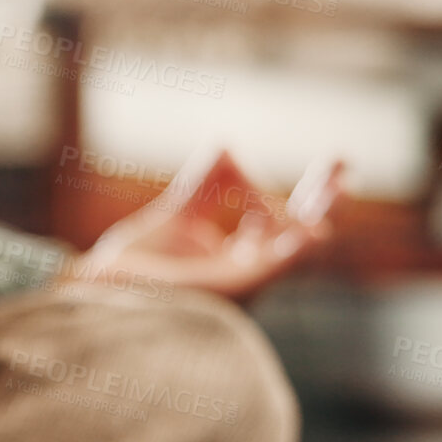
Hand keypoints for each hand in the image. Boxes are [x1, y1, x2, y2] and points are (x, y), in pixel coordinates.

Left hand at [74, 149, 343, 303]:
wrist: (95, 295)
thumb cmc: (130, 271)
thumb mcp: (173, 218)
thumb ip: (203, 187)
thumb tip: (226, 145)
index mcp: (237, 261)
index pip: (283, 222)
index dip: (305, 192)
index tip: (304, 158)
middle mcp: (246, 276)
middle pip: (297, 235)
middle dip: (323, 200)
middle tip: (346, 163)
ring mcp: (240, 288)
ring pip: (290, 253)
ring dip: (312, 218)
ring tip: (339, 185)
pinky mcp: (225, 296)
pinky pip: (267, 274)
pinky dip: (291, 253)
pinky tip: (312, 232)